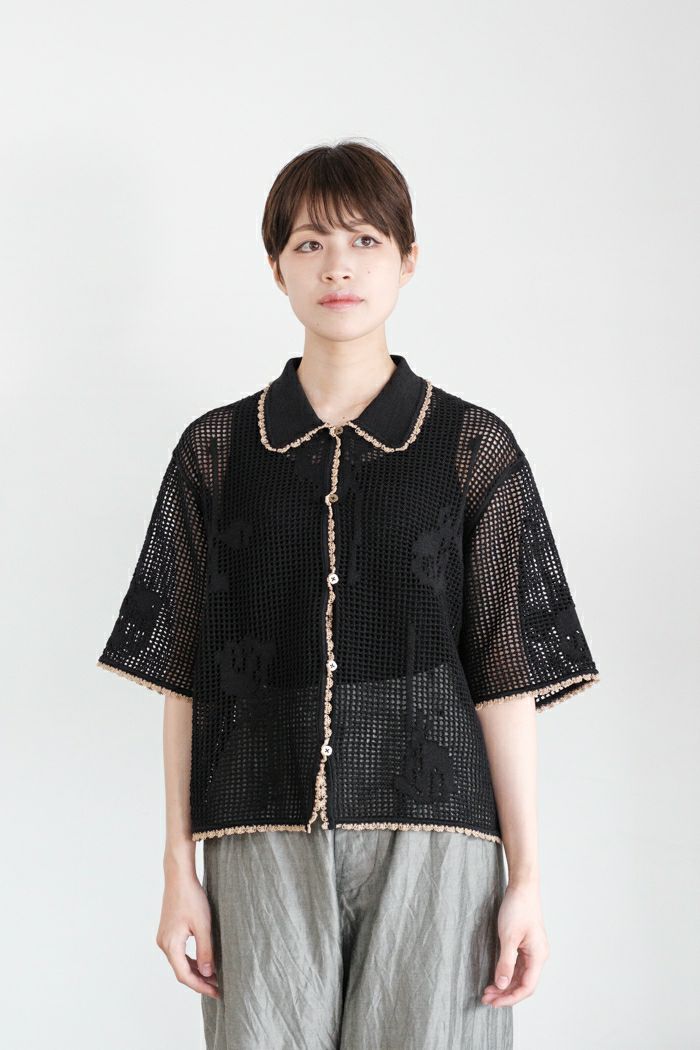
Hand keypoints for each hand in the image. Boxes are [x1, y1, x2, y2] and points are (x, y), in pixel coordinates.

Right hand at [156, 871, 219, 998]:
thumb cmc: (191, 898)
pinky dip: (190, 960)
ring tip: (213, 977)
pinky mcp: (168, 931)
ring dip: (195, 971)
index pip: (184, 975)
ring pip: (179, 962)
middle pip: (181, 971)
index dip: (200, 986)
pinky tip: (203, 961)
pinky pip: (179, 952)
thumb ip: (205, 950)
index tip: (216, 992)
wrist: (179, 877)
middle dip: (199, 980)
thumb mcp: (203, 925)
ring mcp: (164, 937)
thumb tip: (208, 973)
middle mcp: (164, 944)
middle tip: (218, 987)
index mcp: (171, 945)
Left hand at [481, 880, 549, 1007]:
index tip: (494, 1002)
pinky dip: (507, 974)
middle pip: (523, 984)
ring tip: (488, 991)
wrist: (522, 886)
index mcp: (538, 956)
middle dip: (505, 994)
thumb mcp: (508, 937)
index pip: (526, 987)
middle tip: (486, 999)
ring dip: (505, 985)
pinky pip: (518, 966)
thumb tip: (502, 986)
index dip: (510, 998)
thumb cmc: (518, 908)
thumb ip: (506, 963)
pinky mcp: (526, 944)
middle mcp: (538, 956)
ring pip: (520, 976)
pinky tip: (496, 977)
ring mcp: (533, 950)